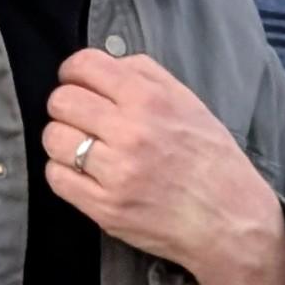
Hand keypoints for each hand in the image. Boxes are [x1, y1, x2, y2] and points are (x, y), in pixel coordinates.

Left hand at [42, 50, 284, 280]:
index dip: (73, 71)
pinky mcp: (105, 208)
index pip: (85, 66)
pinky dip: (63, 173)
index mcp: (151, 100)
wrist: (231, 219)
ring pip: (53, 138)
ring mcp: (116, 172)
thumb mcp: (190, 103)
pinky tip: (84, 174)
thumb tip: (108, 65)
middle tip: (81, 119)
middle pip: (61, 101)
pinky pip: (56, 177)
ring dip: (62, 140)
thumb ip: (147, 76)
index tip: (76, 82)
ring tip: (83, 148)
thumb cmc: (212, 160)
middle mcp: (131, 132)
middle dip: (66, 106)